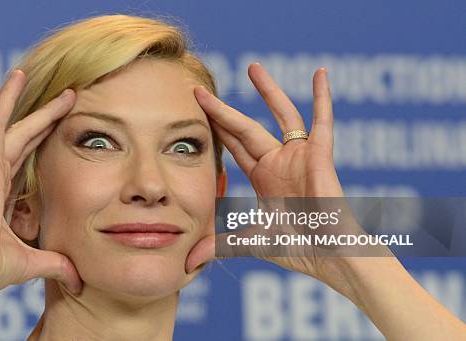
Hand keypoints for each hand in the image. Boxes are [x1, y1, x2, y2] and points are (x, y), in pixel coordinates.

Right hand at [0, 70, 81, 295]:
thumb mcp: (32, 262)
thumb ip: (56, 265)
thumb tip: (79, 281)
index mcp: (0, 191)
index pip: (25, 153)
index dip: (42, 133)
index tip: (62, 116)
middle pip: (19, 134)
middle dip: (40, 112)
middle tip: (64, 92)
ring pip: (2, 126)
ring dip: (12, 99)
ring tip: (20, 73)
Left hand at [186, 63, 357, 283]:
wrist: (330, 256)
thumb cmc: (298, 249)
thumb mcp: (251, 242)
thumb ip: (221, 245)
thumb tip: (188, 261)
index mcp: (263, 178)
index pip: (233, 146)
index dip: (215, 129)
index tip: (196, 112)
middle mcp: (278, 162)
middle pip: (245, 128)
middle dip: (222, 110)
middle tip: (201, 90)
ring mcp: (299, 156)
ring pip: (281, 115)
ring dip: (268, 91)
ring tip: (252, 68)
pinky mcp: (320, 155)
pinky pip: (323, 121)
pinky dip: (322, 97)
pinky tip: (320, 73)